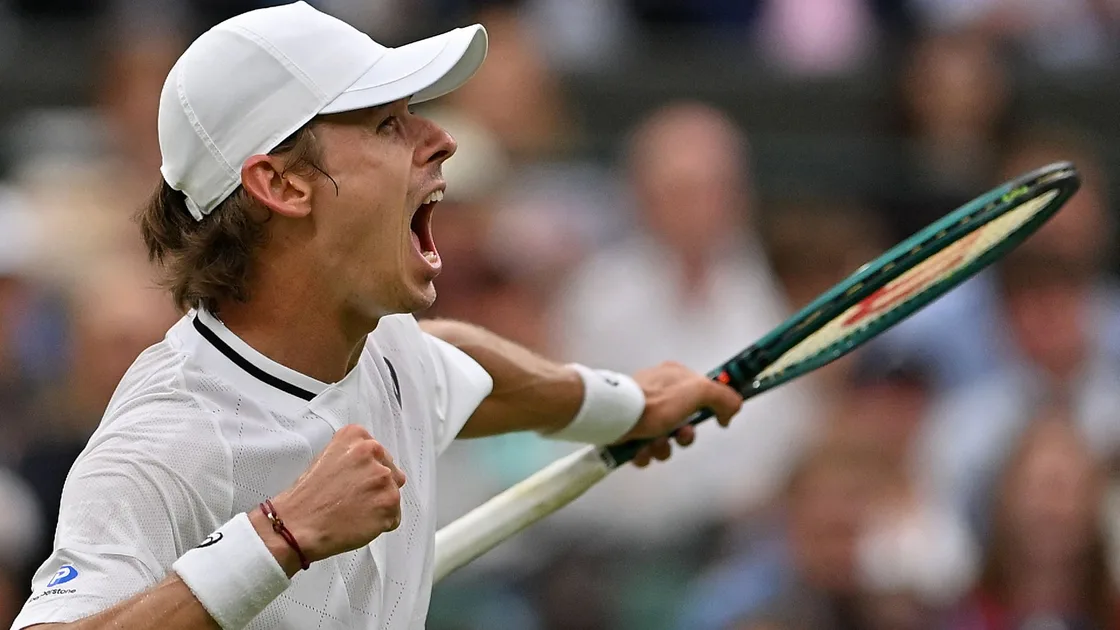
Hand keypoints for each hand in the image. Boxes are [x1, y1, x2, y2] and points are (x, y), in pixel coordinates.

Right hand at [251, 424, 406, 573]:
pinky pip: (394, 517)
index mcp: (356, 437)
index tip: (355, 481)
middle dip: (376, 487)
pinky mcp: (389, 502)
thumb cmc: (307, 497)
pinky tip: (359, 523)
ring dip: (378, 506)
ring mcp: (383, 477)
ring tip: (354, 512)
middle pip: (390, 472)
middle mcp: (372, 451)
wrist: (297, 524)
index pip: (378, 453)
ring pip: (393, 494)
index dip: (367, 472)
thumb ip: (352, 456)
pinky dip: (381, 524)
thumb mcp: (326, 458)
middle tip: (354, 499)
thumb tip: (373, 466)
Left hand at [615, 361, 742, 467]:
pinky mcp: (627, 431)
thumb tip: (732, 410)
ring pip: (665, 440)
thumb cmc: (657, 402)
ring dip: (664, 448)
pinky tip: (640, 451)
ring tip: (654, 444)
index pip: (702, 394)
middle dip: (684, 436)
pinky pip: (644, 450)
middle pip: (684, 422)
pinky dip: (645, 454)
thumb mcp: (699, 391)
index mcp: (674, 377)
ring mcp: (641, 412)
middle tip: (680, 435)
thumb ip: (723, 397)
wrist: (615, 417)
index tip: (719, 421)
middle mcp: (658, 392)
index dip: (711, 410)